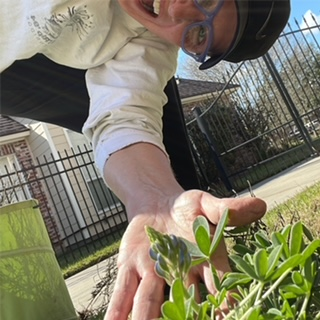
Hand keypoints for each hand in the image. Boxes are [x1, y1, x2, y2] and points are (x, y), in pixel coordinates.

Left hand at [104, 190, 265, 319]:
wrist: (158, 204)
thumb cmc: (187, 207)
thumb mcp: (207, 204)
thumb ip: (229, 209)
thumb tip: (260, 205)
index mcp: (203, 262)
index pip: (218, 289)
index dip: (225, 306)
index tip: (229, 316)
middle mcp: (178, 275)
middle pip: (183, 306)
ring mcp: (152, 274)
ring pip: (148, 303)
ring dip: (144, 319)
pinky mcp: (130, 267)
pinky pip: (123, 291)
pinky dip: (117, 310)